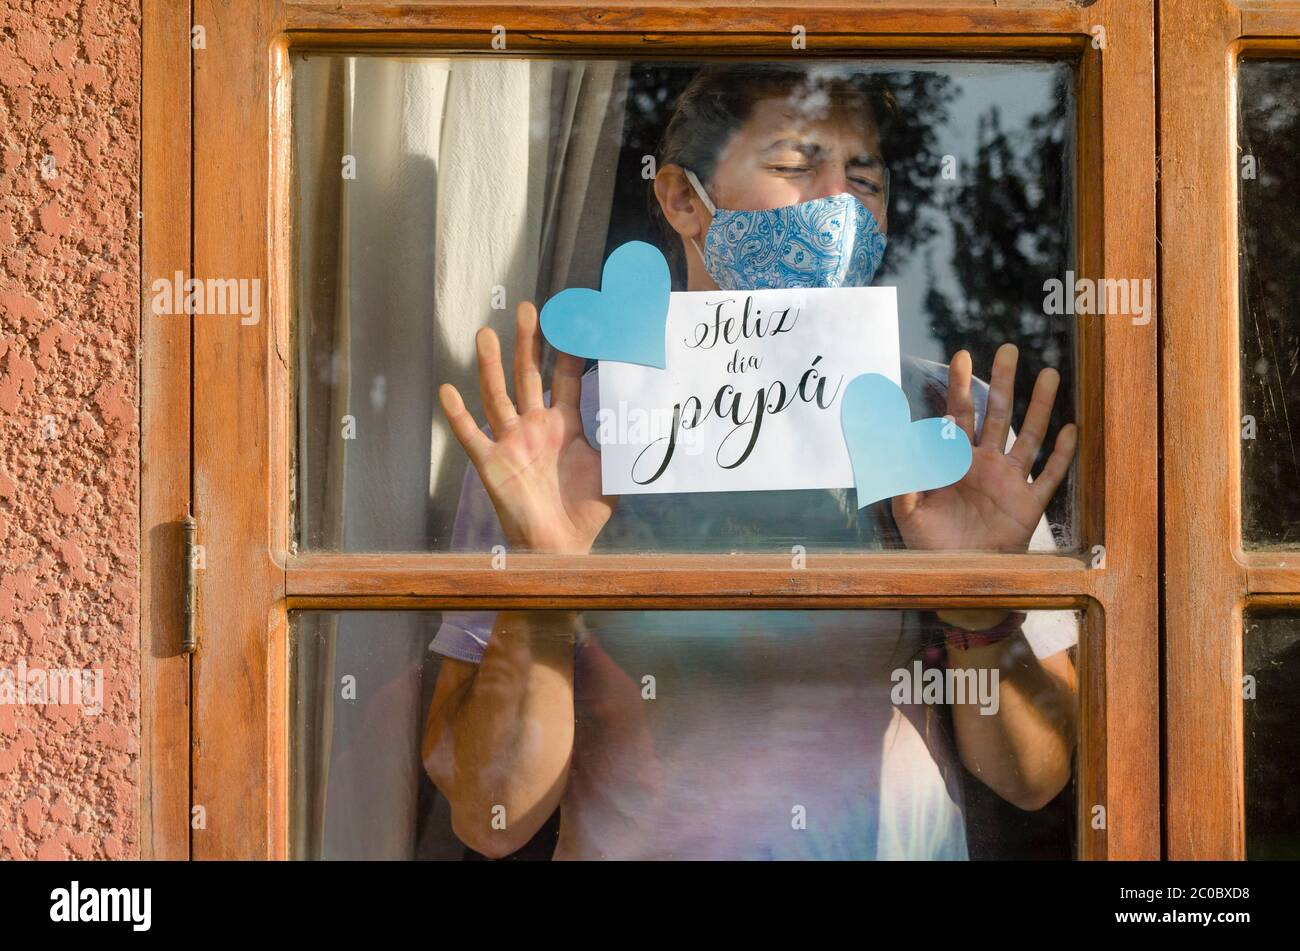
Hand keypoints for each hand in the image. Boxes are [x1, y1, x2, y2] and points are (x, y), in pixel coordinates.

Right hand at [439, 301, 614, 553]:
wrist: (563, 547)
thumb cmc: (587, 511)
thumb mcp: (613, 469)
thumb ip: (625, 439)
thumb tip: (651, 412)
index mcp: (564, 424)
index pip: (564, 377)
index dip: (569, 348)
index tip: (573, 317)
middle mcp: (534, 426)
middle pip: (528, 375)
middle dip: (528, 342)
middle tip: (527, 308)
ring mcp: (511, 442)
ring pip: (497, 396)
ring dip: (491, 366)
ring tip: (486, 333)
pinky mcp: (492, 464)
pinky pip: (471, 436)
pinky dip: (458, 415)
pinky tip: (448, 391)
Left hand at [891, 343, 1076, 552]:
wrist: (956, 577)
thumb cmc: (930, 546)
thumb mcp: (908, 513)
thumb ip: (902, 481)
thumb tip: (893, 449)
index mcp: (955, 461)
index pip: (958, 415)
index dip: (960, 387)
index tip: (962, 356)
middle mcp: (985, 464)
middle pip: (996, 414)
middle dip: (1003, 382)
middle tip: (1009, 349)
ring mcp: (1009, 481)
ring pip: (1028, 436)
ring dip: (1040, 407)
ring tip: (1050, 374)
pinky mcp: (1028, 504)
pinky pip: (1049, 476)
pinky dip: (1061, 454)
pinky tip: (1071, 429)